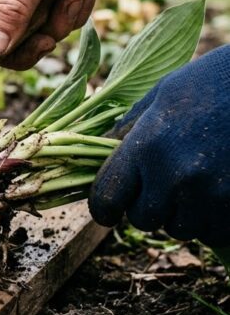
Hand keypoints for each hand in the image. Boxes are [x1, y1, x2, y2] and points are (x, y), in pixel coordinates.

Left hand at [89, 46, 229, 246]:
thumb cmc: (216, 81)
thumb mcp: (163, 95)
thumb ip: (129, 129)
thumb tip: (96, 154)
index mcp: (148, 146)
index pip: (107, 197)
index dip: (104, 207)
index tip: (109, 209)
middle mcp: (176, 176)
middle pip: (143, 219)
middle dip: (147, 206)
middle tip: (162, 184)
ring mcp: (212, 195)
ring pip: (181, 229)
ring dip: (182, 214)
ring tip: (195, 182)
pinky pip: (215, 233)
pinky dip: (212, 220)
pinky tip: (218, 191)